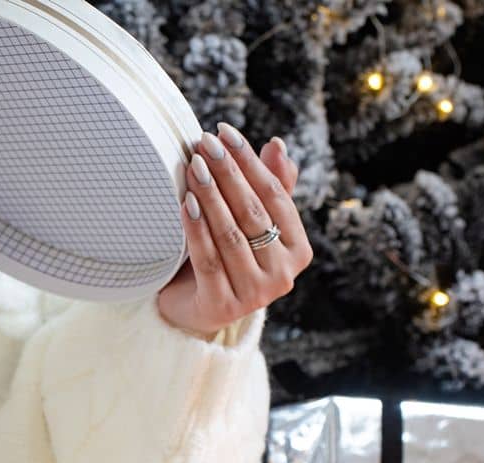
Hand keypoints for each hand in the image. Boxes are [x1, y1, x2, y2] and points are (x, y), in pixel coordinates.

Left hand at [156, 125, 311, 334]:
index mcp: (299, 249)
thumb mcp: (249, 223)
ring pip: (230, 235)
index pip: (274, 195)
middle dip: (227, 173)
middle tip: (204, 142)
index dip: (250, 161)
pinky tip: (185, 203)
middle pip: (252, 212)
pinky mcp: (224, 307)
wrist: (193, 308)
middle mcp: (284, 274)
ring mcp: (255, 294)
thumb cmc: (226, 257)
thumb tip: (277, 144)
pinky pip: (208, 260)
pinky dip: (196, 230)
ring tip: (192, 165)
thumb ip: (268, 189)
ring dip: (210, 196)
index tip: (224, 132)